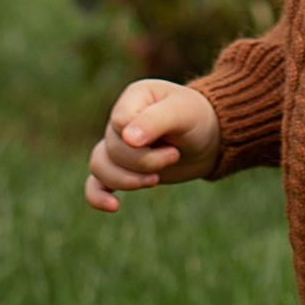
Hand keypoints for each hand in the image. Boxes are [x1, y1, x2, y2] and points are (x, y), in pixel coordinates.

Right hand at [84, 77, 222, 213]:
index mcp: (133, 98)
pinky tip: (113, 206)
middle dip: (144, 162)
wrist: (209, 140)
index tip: (172, 146)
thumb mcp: (183, 113)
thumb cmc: (197, 119)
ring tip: (155, 180)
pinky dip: (98, 196)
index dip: (141, 143)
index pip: (119, 124)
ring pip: (100, 167)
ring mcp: (118, 145)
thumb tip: (127, 139)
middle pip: (113, 149)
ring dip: (127, 180)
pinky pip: (95, 183)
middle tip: (174, 156)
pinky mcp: (121, 168)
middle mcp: (120, 120)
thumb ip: (155, 120)